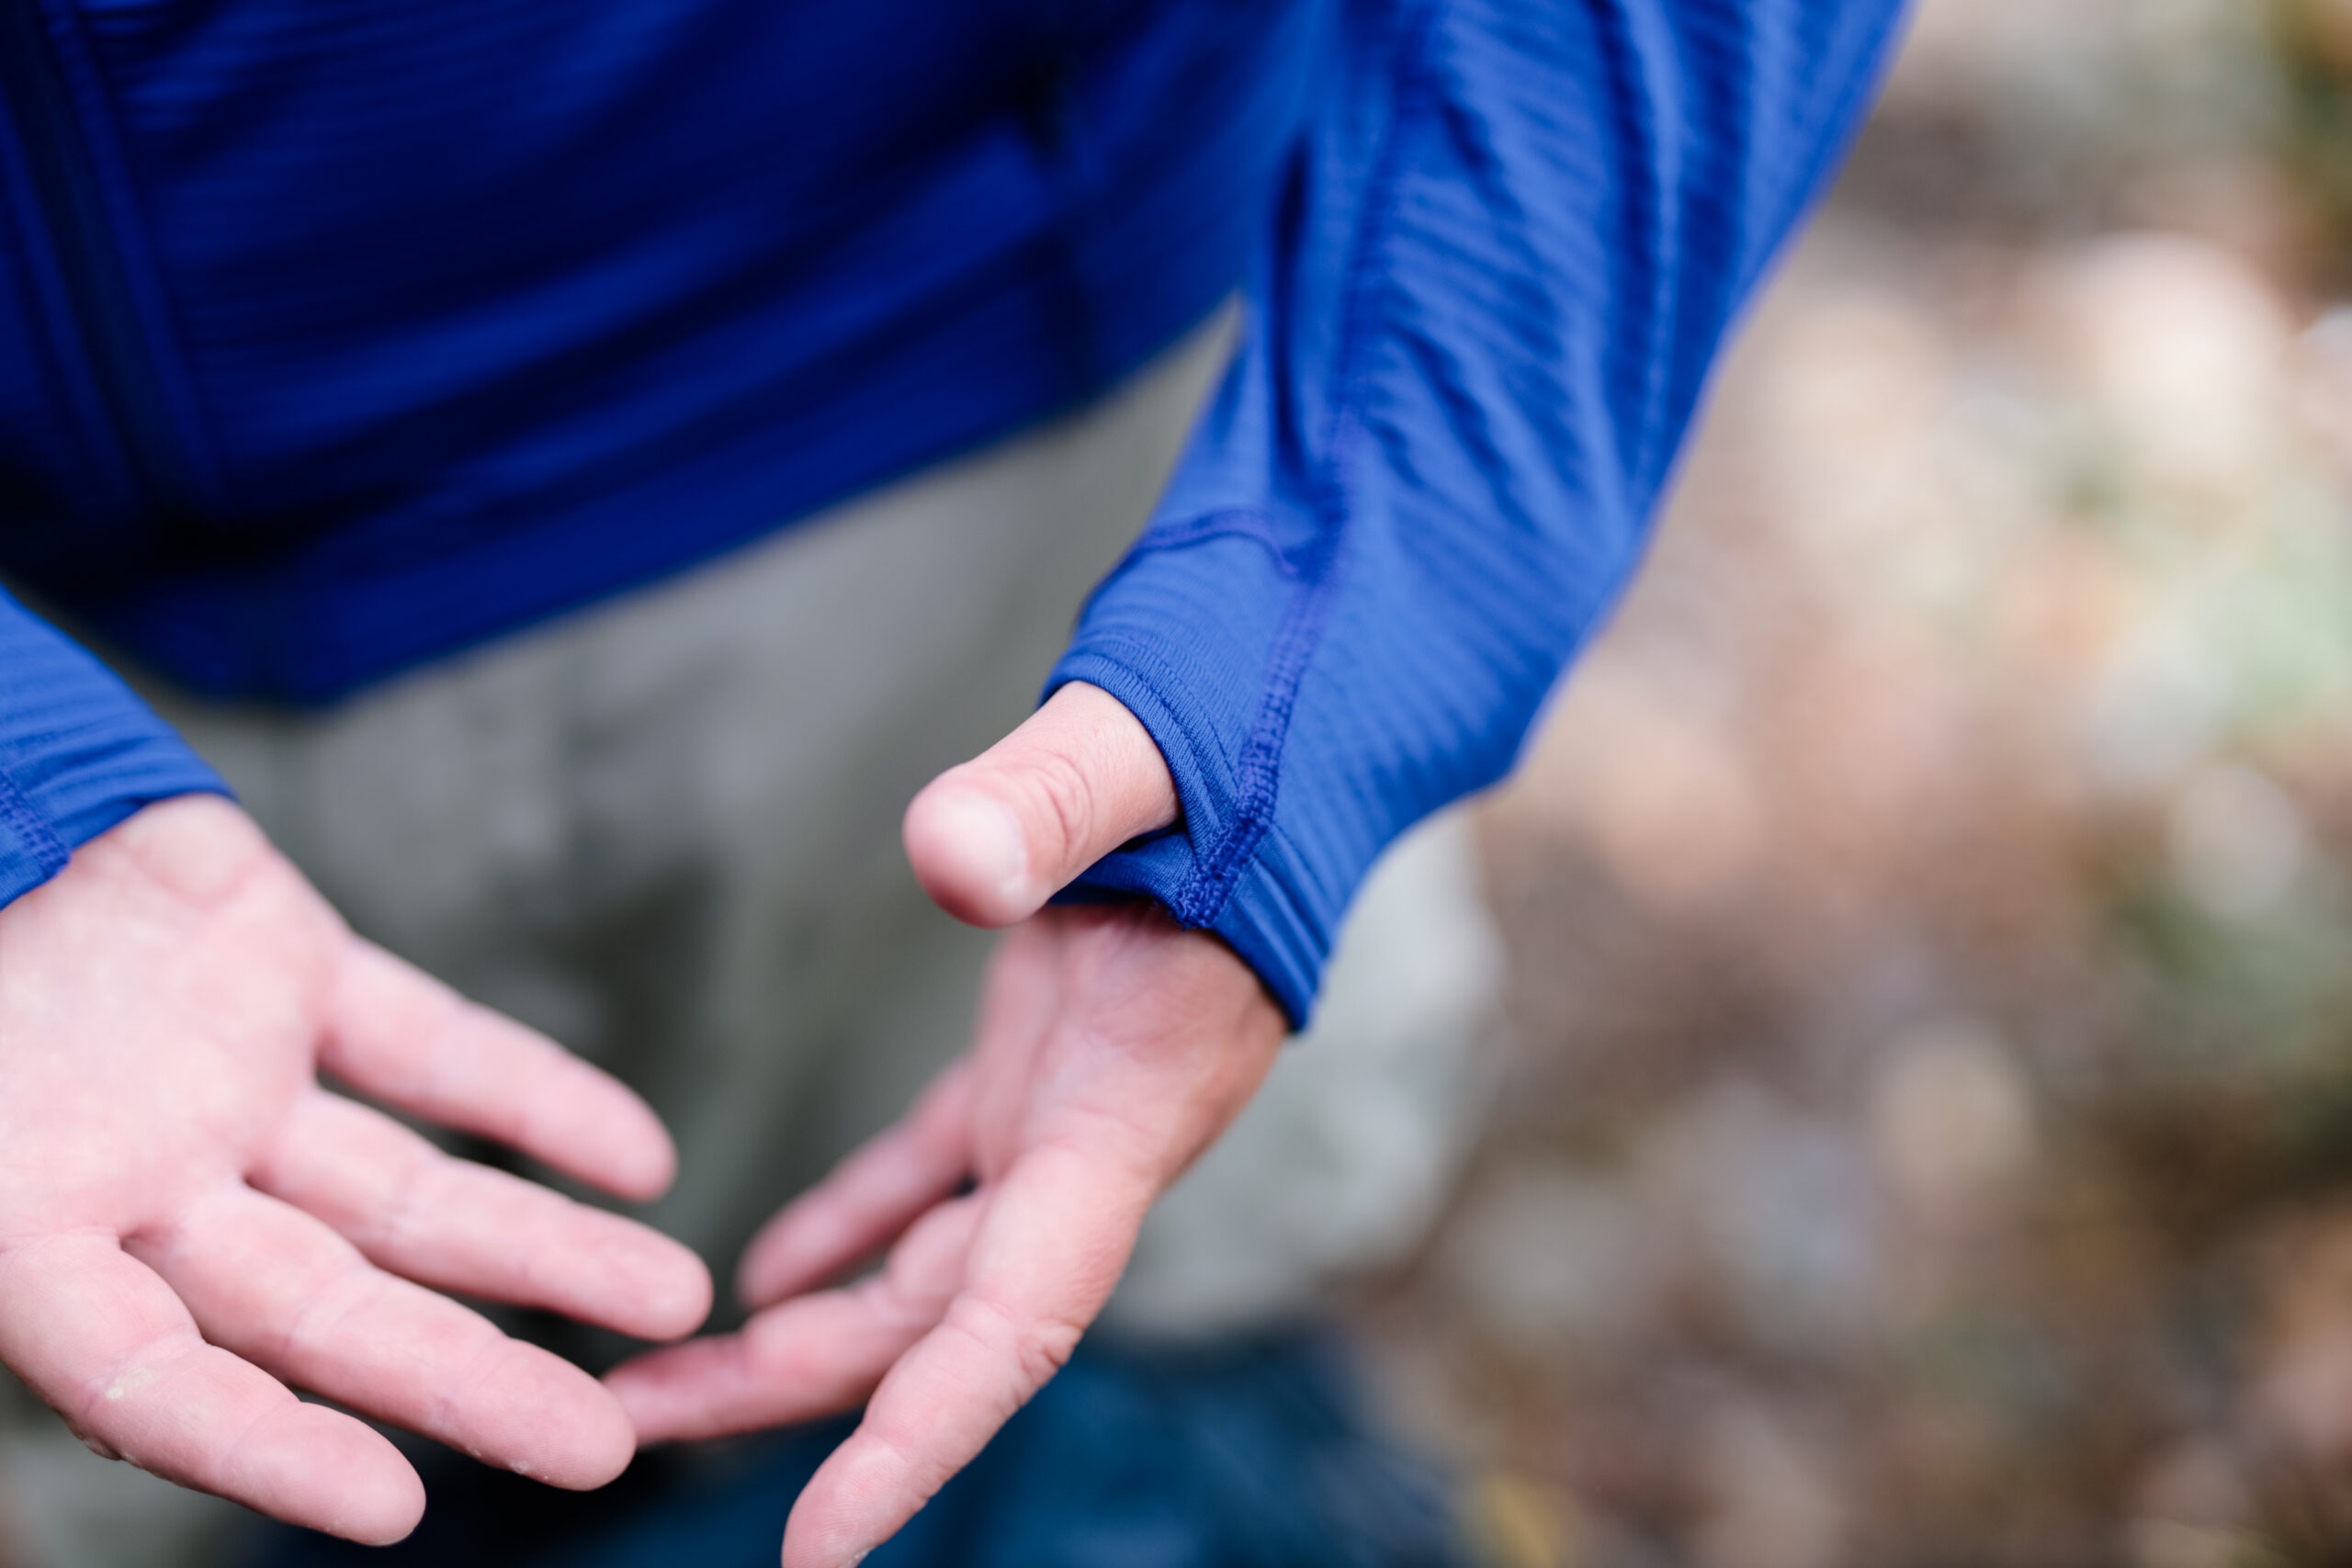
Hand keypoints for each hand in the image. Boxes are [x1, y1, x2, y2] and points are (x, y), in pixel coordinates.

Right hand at [0, 796, 711, 1542]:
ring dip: (538, 1249)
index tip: (397, 1505)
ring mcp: (218, 1077)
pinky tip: (640, 1160)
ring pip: (401, 1191)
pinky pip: (429, 1046)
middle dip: (464, 1379)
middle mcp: (133, 1181)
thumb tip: (87, 1377)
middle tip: (604, 1447)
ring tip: (672, 1299)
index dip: (264, 1450)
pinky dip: (534, 1095)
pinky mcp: (286, 967)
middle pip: (323, 1309)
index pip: (155, 1381)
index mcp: (19, 1234)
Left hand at [607, 684, 1286, 1567]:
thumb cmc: (1249, 731)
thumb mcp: (1142, 751)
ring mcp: (1070, 1108)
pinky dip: (849, 1231)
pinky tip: (761, 1270)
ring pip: (927, 1270)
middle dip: (798, 1398)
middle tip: (628, 1426)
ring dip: (802, 1328)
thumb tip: (949, 860)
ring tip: (661, 1376)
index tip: (822, 1545)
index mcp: (1123, 1106)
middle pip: (938, 1324)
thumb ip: (1052, 802)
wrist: (1303, 718)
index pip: (1022, 1316)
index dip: (924, 1437)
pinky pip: (931, 1182)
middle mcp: (1097, 1139)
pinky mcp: (1042, 1061)